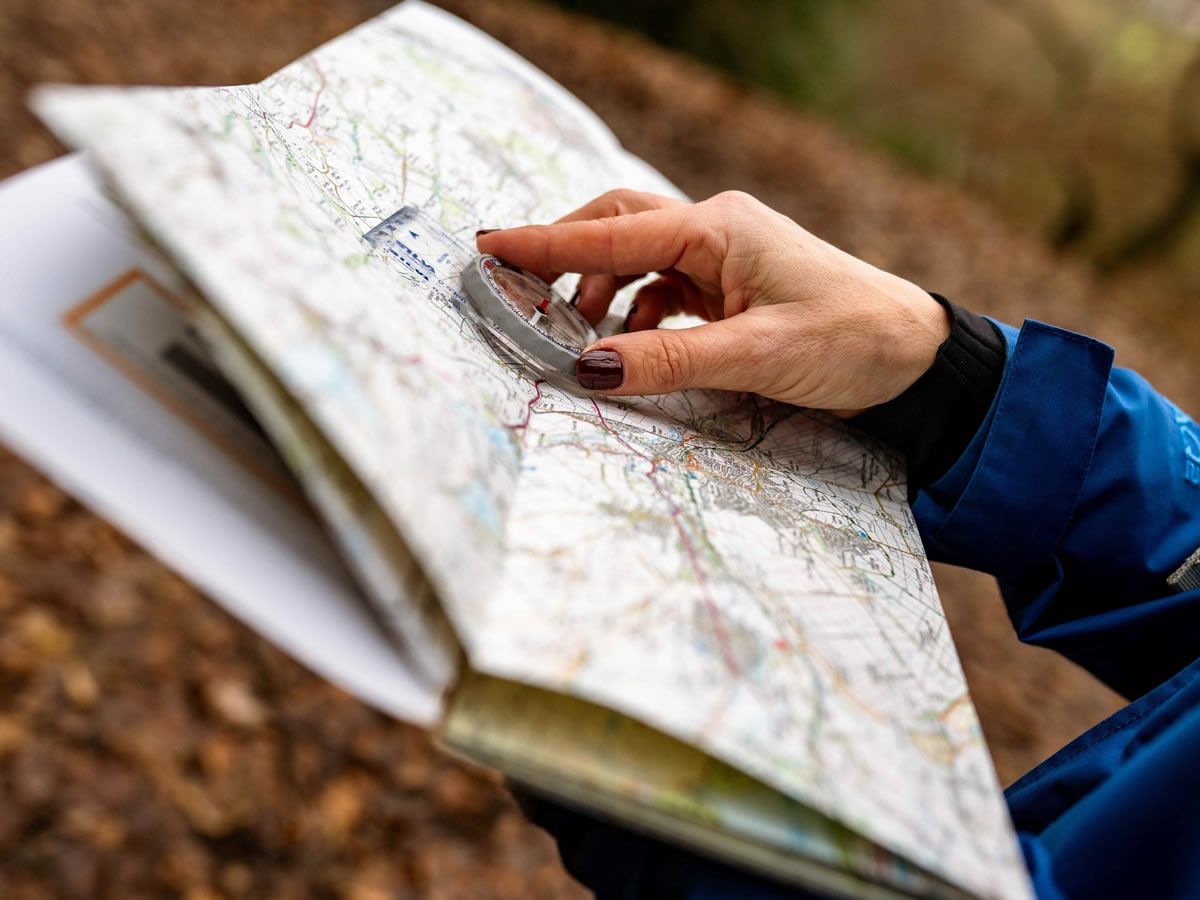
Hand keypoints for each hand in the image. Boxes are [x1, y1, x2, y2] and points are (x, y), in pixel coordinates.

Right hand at [477, 189, 948, 414]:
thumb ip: (667, 360)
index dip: (546, 243)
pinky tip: (633, 346)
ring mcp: (726, 259)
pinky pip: (667, 291)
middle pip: (619, 227)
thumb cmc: (849, 340)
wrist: (915, 356)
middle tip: (519, 288)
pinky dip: (639, 315)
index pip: (612, 231)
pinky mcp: (735, 288)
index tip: (489, 248)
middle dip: (567, 256)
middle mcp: (717, 232)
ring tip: (576, 333)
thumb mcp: (754, 355)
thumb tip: (587, 369)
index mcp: (718, 229)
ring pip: (640, 260)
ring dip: (603, 292)